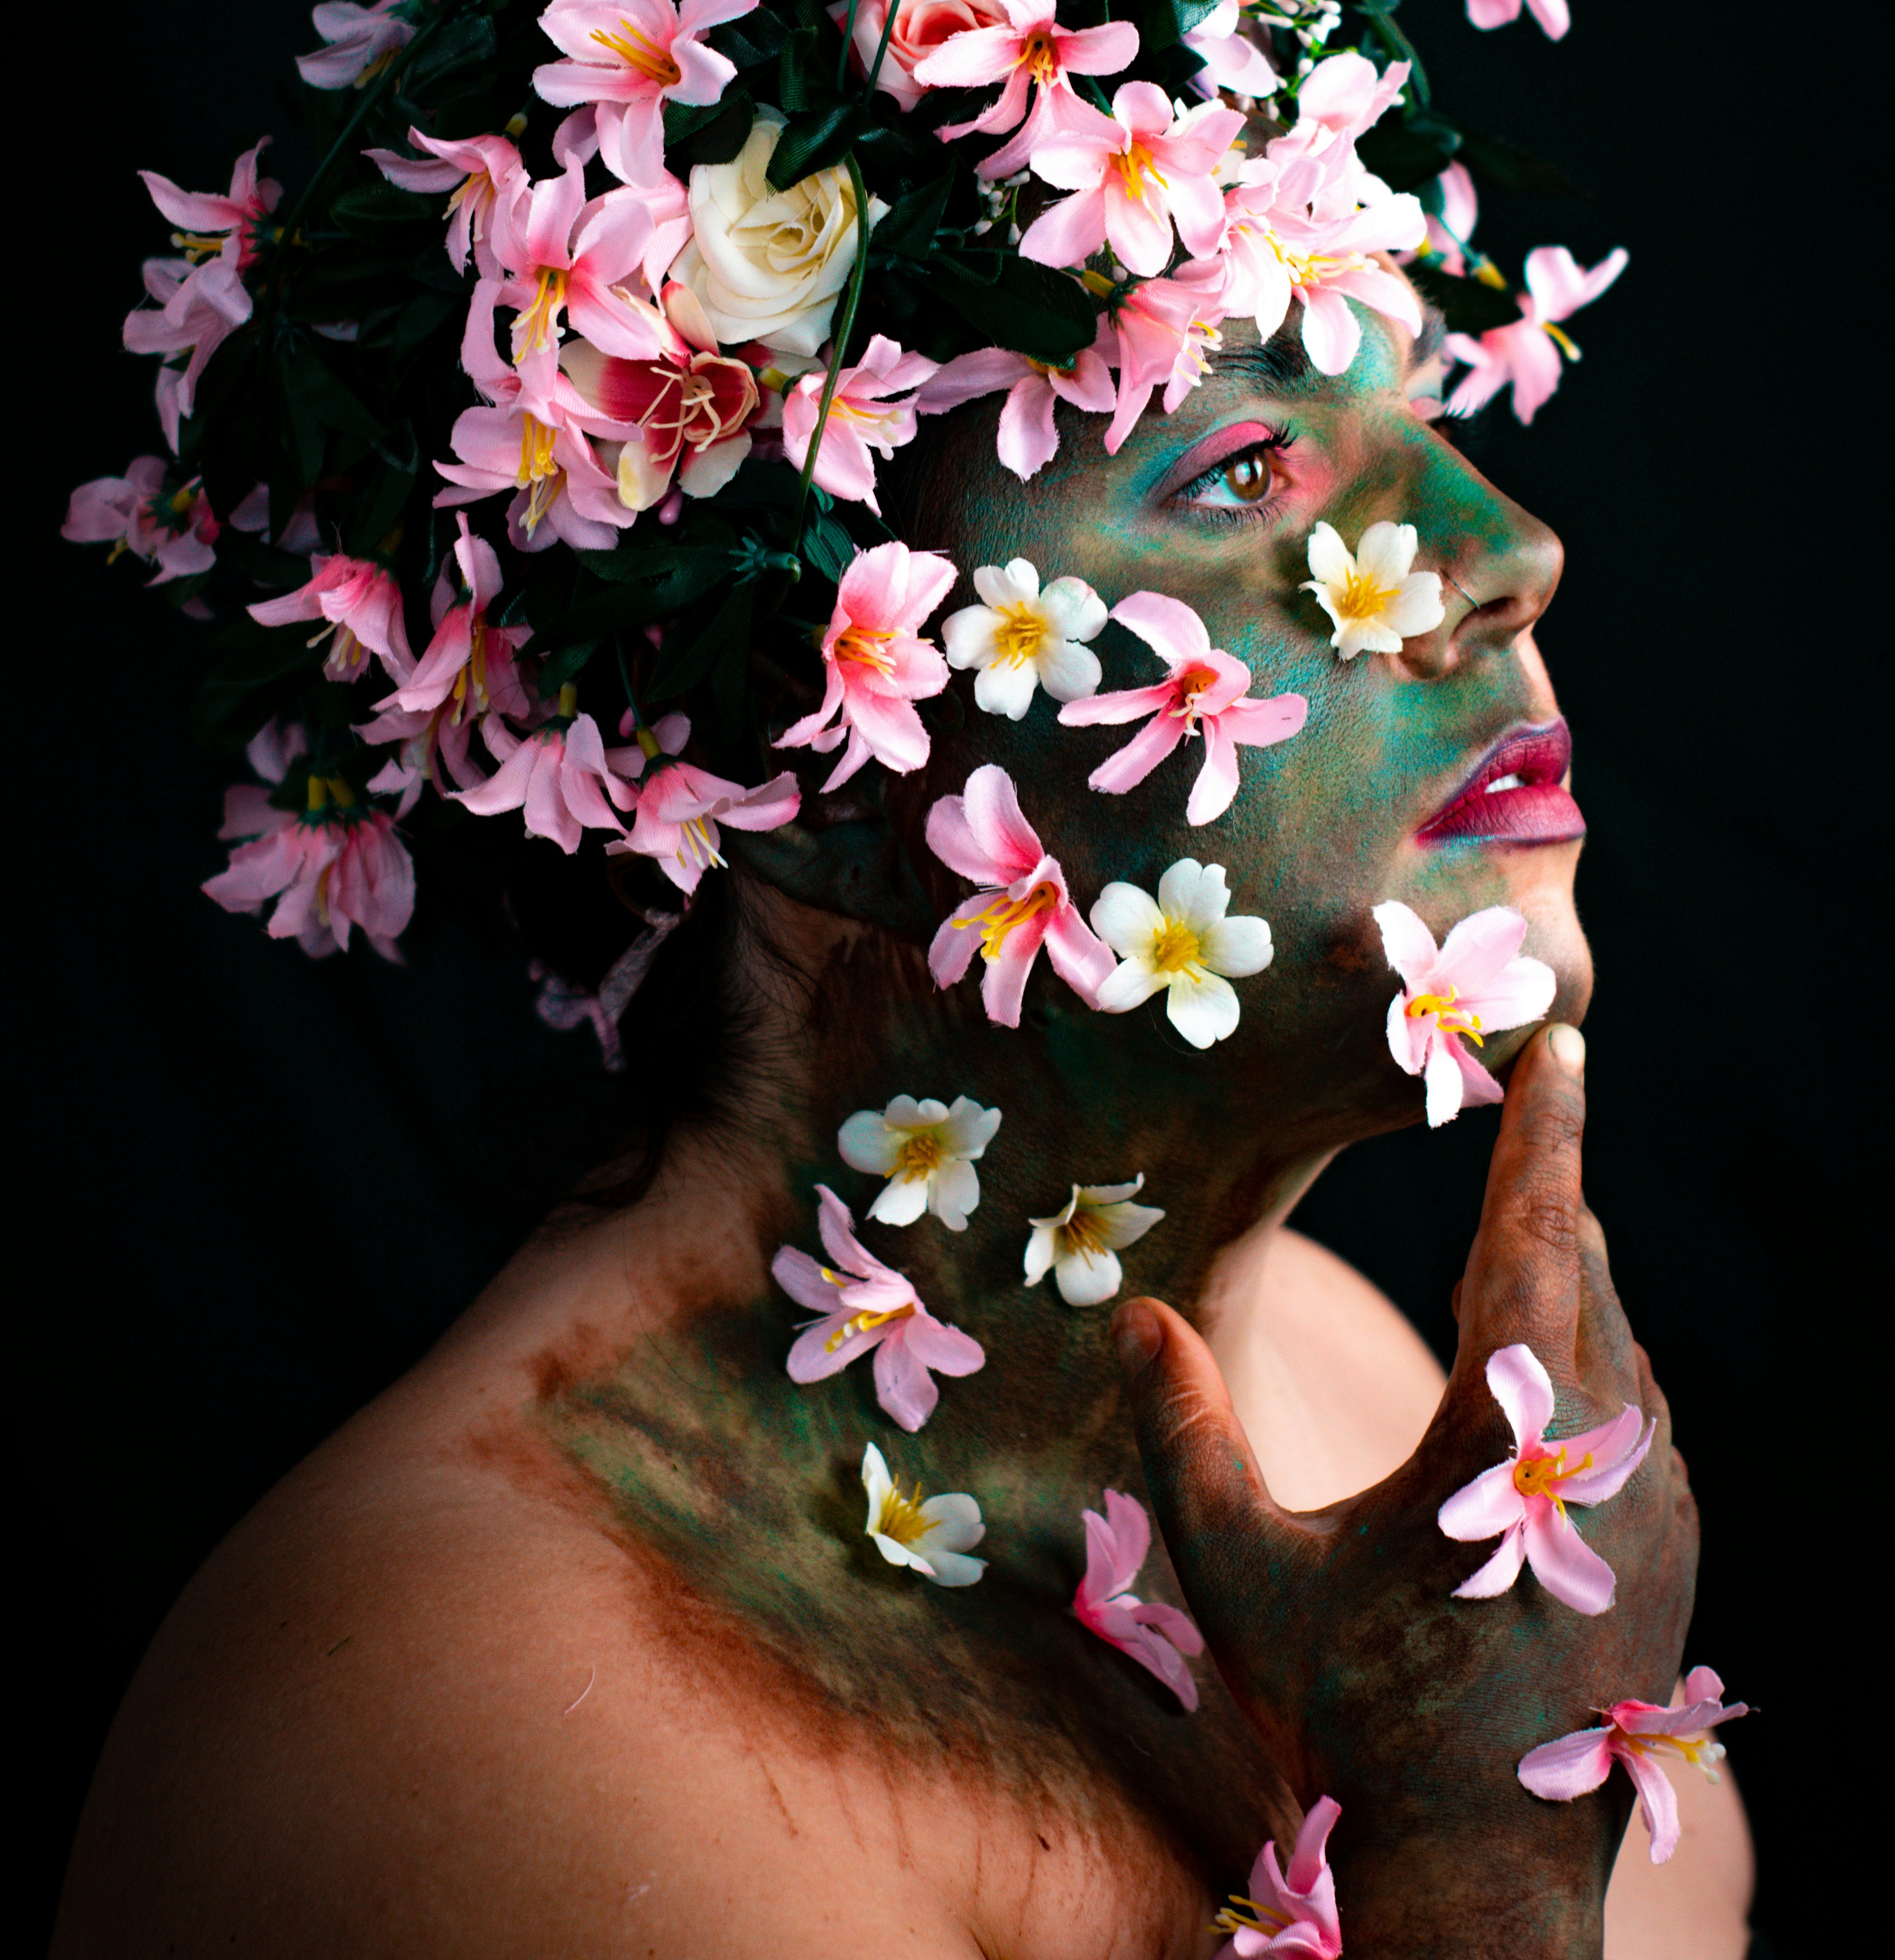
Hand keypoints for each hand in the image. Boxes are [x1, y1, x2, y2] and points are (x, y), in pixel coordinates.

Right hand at [1115, 1025, 1698, 1953]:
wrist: (1485, 1867)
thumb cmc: (1353, 1713)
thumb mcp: (1242, 1573)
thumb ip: (1185, 1435)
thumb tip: (1134, 1313)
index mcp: (1504, 1435)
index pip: (1533, 1235)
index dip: (1543, 1131)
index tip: (1562, 1044)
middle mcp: (1600, 1453)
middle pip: (1582, 1272)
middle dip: (1549, 1189)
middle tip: (1526, 1108)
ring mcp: (1651, 1503)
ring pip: (1616, 1341)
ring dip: (1566, 1279)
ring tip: (1516, 1234)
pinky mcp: (1668, 1548)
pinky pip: (1636, 1412)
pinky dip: (1590, 1361)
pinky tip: (1542, 1374)